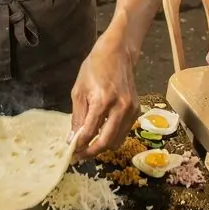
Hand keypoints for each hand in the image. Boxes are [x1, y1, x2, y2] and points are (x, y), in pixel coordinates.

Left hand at [70, 30, 138, 154]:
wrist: (117, 53)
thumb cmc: (94, 68)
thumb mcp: (79, 91)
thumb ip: (77, 117)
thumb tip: (73, 139)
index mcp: (103, 101)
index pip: (90, 132)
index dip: (79, 146)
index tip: (71, 154)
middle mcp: (120, 108)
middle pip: (106, 142)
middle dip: (92, 152)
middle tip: (80, 156)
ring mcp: (131, 110)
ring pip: (117, 141)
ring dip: (102, 147)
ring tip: (89, 145)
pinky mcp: (137, 110)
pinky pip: (123, 132)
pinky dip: (112, 137)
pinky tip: (102, 132)